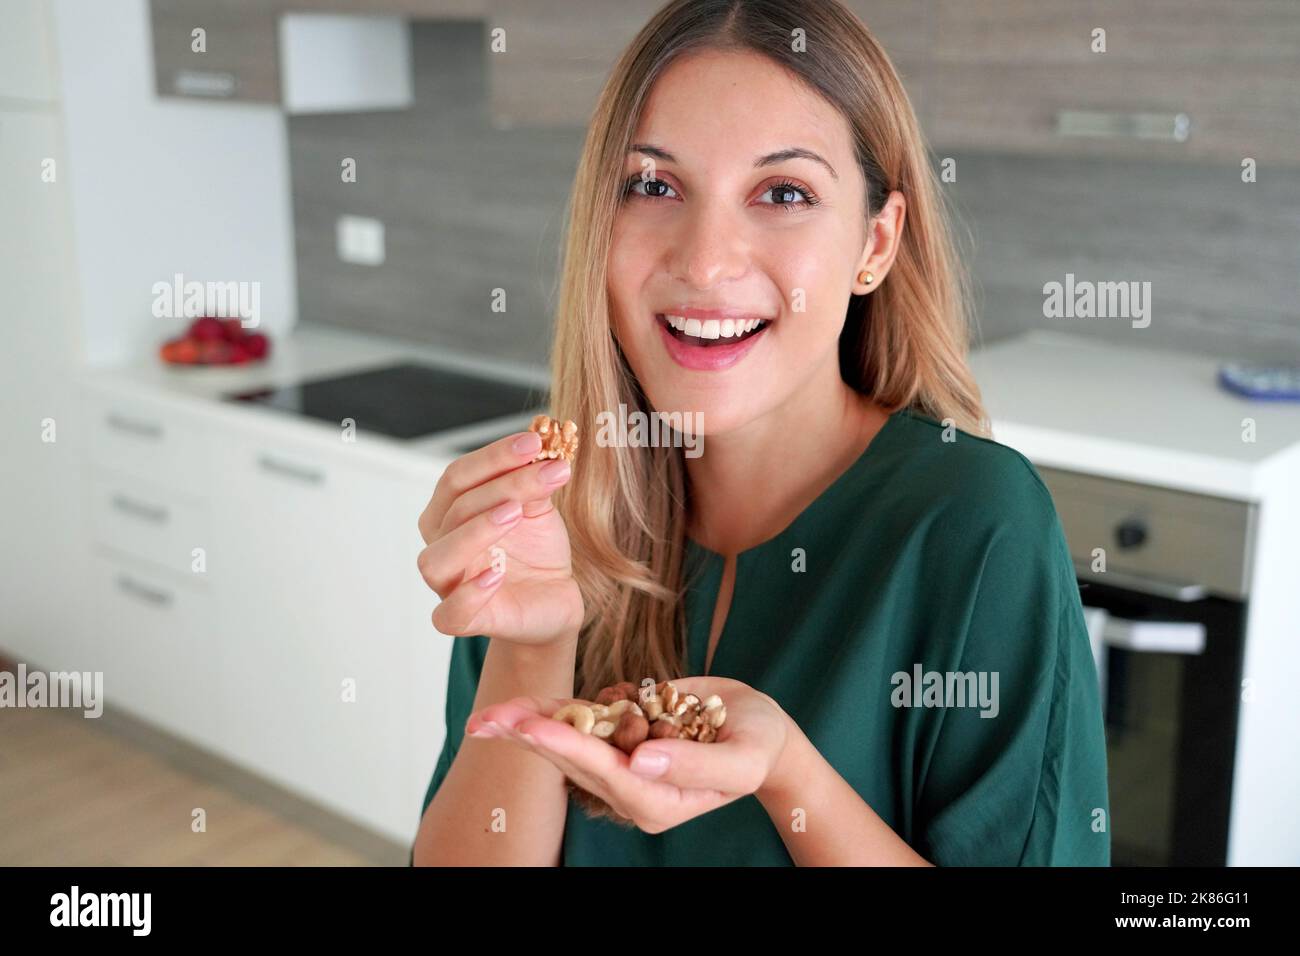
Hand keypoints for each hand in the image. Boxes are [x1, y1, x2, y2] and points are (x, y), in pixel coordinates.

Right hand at [416, 431, 583, 645]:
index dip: (494, 456)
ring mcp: (448, 584)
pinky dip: (469, 593)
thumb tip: (541, 448)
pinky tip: (497, 573)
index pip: (458, 476)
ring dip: (475, 531)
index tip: (536, 442)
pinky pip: (449, 614)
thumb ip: (533, 483)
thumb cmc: (536, 552)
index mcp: (450, 512)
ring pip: (439, 558)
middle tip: (546, 471)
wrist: (554, 601)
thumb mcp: (539, 511)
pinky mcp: (464, 620)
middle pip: (455, 508)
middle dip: (503, 484)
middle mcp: (441, 544)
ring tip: (515, 513)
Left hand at [465, 677, 790, 833]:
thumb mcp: (743, 757)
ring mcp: (625, 763)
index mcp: (660, 799)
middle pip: (574, 762)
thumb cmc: (758, 744)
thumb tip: (644, 759)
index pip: (607, 773)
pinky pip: (584, 721)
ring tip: (486, 718)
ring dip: (528, 726)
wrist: (759, 730)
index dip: (569, 748)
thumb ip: (698, 765)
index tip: (534, 728)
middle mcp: (634, 787)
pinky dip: (553, 709)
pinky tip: (519, 706)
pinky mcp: (623, 735)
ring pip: (569, 742)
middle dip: (531, 738)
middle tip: (489, 722)